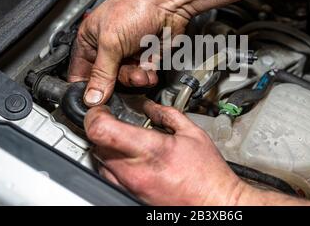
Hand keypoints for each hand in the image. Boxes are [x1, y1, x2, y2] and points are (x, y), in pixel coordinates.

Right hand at [68, 0, 189, 105]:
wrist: (168, 2)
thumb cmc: (135, 7)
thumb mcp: (110, 42)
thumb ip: (101, 73)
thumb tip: (91, 97)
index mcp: (89, 40)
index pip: (79, 73)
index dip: (86, 89)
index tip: (93, 101)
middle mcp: (107, 48)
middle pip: (105, 81)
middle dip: (117, 81)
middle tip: (125, 74)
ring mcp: (127, 53)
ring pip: (126, 81)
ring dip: (134, 79)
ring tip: (141, 70)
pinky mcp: (146, 57)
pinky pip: (142, 77)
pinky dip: (147, 77)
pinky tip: (149, 71)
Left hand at [84, 101, 247, 205]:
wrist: (213, 202)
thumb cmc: (208, 174)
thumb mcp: (192, 133)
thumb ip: (168, 115)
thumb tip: (151, 107)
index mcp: (151, 150)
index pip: (103, 130)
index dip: (96, 115)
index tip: (102, 110)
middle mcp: (135, 171)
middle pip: (97, 144)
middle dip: (104, 129)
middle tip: (117, 122)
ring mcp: (131, 187)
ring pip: (99, 161)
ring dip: (107, 147)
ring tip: (126, 141)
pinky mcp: (130, 196)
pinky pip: (109, 176)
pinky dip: (112, 164)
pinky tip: (130, 158)